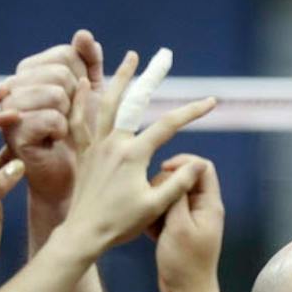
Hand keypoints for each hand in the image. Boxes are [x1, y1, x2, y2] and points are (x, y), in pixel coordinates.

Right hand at [1, 30, 103, 207]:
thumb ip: (89, 61)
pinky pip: (53, 118)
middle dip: (77, 100)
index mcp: (28, 70)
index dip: (83, 78)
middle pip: (61, 73)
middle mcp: (13, 85)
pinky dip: (63, 132)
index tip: (76, 100)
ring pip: (57, 94)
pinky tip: (54, 142)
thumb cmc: (82, 134)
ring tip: (60, 130)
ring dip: (70, 116)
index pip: (66, 53)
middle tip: (68, 120)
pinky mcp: (14, 134)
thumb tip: (83, 34)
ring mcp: (10, 110)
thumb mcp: (92, 92)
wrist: (73, 177)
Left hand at [59, 50, 215, 252]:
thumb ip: (178, 183)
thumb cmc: (120, 224)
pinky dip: (82, 100)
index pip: (169, 125)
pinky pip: (80, 120)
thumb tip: (199, 163)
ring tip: (130, 58)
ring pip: (107, 103)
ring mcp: (96, 146)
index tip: (211, 101)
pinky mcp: (84, 153)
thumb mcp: (155, 206)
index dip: (192, 111)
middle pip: (136, 102)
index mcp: (134, 155)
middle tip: (164, 57)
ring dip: (120, 78)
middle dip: (152, 77)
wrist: (83, 234)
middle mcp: (114, 143)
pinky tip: (85, 83)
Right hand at [153, 154, 224, 291]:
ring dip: (156, 204)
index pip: (202, 167)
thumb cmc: (185, 262)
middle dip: (164, 186)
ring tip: (148, 217)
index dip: (183, 163)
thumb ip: (177, 197)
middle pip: (183, 180)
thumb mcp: (179, 226)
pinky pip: (164, 214)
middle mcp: (201, 208)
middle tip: (151, 199)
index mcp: (209, 204)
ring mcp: (188, 220)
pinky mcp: (176, 231)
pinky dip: (154, 218)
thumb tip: (172, 174)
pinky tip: (147, 229)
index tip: (162, 171)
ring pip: (170, 197)